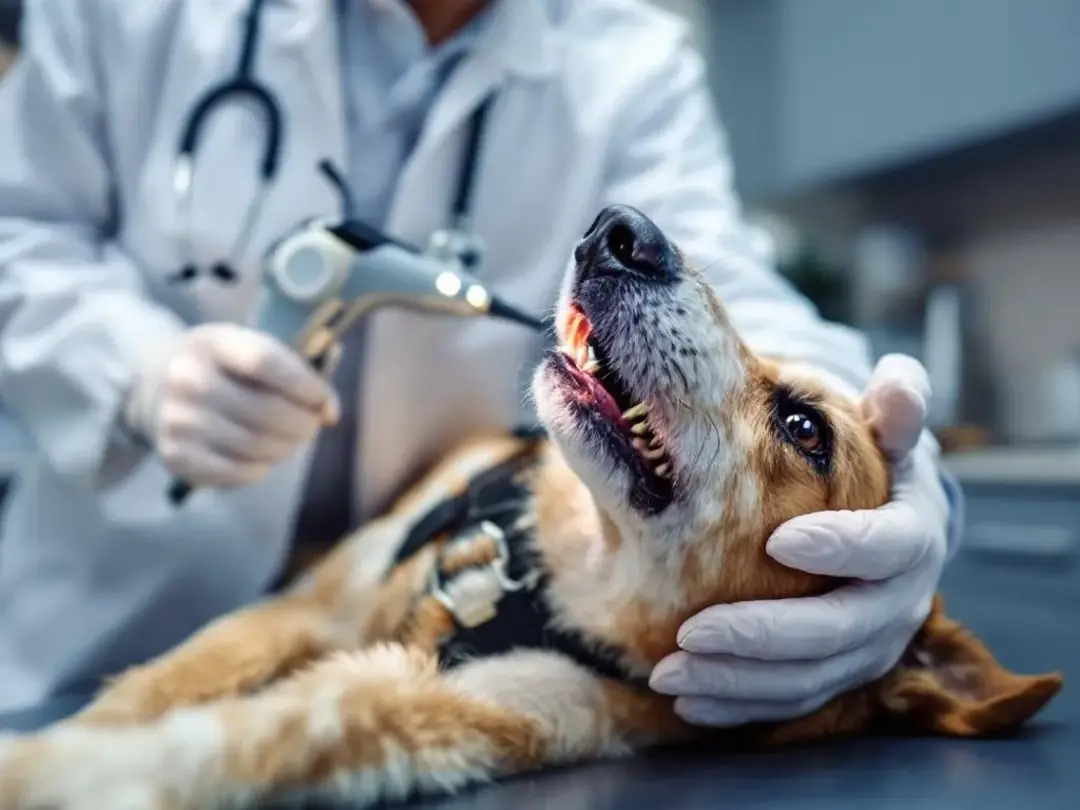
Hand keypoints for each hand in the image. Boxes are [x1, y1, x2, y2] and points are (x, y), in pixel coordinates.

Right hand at [125, 323, 339, 487]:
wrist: (158, 388)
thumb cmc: (227, 371)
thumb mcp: (254, 350)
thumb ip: (300, 371)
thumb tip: (330, 411)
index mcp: (213, 342)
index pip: (265, 362)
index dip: (305, 385)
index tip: (323, 401)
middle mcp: (188, 378)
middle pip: (265, 410)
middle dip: (303, 424)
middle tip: (311, 426)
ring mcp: (177, 418)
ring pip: (254, 444)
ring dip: (285, 448)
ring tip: (289, 442)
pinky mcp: (175, 454)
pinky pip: (234, 472)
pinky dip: (259, 470)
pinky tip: (262, 460)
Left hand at [649, 355, 951, 726]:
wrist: (889, 520)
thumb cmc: (875, 465)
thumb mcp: (889, 429)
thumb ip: (897, 404)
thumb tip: (899, 379)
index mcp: (912, 536)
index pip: (888, 547)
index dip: (841, 548)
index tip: (777, 541)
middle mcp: (898, 602)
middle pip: (840, 631)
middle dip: (764, 636)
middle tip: (691, 633)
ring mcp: (870, 646)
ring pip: (810, 677)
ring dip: (739, 682)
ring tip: (669, 674)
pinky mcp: (840, 672)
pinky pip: (794, 700)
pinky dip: (742, 705)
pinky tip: (690, 702)